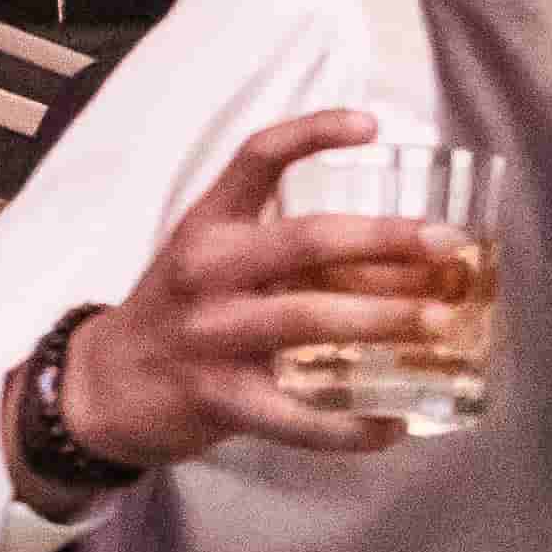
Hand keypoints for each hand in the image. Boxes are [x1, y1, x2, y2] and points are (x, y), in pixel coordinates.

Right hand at [37, 109, 469, 483]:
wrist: (104, 386)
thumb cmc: (182, 314)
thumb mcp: (215, 263)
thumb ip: (289, 255)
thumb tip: (409, 260)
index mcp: (208, 225)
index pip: (256, 157)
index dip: (313, 133)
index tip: (372, 125)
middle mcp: (207, 270)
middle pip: (307, 241)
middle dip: (386, 241)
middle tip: (448, 245)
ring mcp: (210, 335)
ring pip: (309, 320)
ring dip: (383, 320)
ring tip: (440, 323)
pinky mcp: (217, 398)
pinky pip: (295, 416)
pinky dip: (350, 425)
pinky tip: (395, 424)